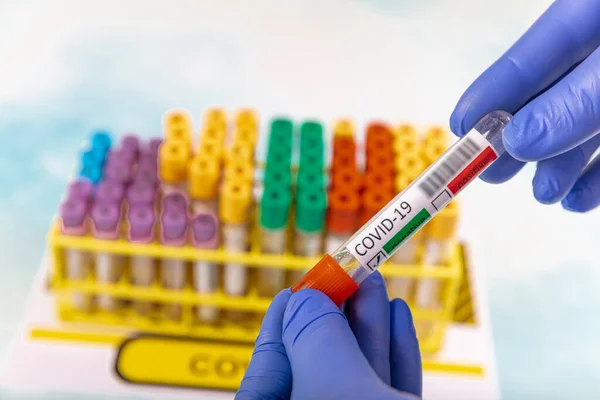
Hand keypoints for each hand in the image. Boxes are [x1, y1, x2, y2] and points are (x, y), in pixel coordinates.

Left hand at [235, 272, 421, 399]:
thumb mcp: (331, 380)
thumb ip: (314, 336)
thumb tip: (305, 298)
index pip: (270, 359)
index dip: (286, 315)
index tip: (301, 286)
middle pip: (321, 358)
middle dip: (337, 309)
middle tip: (349, 271)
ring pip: (360, 369)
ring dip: (372, 321)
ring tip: (376, 280)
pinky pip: (390, 384)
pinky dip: (397, 351)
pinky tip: (399, 317)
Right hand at [450, 0, 599, 211]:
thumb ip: (576, 102)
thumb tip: (517, 139)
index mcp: (589, 17)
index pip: (527, 60)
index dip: (489, 96)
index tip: (459, 128)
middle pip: (548, 96)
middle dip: (518, 138)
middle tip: (492, 171)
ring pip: (582, 125)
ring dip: (559, 163)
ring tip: (545, 193)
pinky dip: (598, 175)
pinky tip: (579, 198)